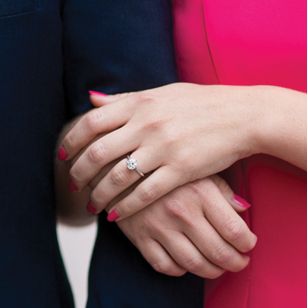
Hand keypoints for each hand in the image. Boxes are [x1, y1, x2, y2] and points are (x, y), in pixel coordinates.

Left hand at [62, 84, 261, 219]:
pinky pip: (144, 193)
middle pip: (98, 152)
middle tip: (73, 183)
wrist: (243, 116)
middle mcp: (147, 124)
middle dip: (80, 172)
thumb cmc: (203, 103)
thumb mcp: (162, 93)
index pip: (91, 122)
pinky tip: (117, 215)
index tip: (63, 154)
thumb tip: (90, 99)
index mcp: (140, 103)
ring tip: (92, 204)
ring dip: (99, 194)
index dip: (71, 140)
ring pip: (117, 177)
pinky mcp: (181, 170)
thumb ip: (125, 99)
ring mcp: (164, 148)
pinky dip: (126, 207)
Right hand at [116, 174, 256, 278]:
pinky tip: (188, 264)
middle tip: (241, 262)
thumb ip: (223, 189)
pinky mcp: (139, 237)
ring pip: (194, 264)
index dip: (247, 243)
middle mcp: (181, 211)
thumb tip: (244, 210)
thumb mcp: (198, 168)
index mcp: (200, 191)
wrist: (119, 162)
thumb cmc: (167, 164)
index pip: (234, 230)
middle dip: (235, 263)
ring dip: (212, 271)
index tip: (249, 244)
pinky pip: (164, 266)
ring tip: (220, 268)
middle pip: (218, 252)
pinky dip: (180, 270)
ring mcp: (159, 226)